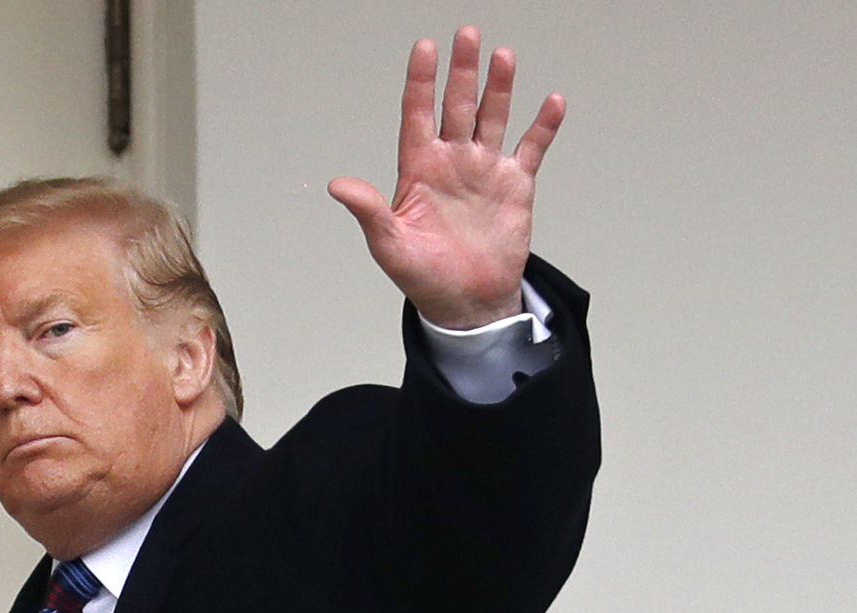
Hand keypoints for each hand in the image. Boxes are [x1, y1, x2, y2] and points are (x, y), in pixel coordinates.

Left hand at [327, 27, 564, 329]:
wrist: (466, 302)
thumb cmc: (422, 277)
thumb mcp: (389, 245)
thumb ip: (368, 211)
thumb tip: (337, 185)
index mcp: (418, 171)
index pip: (417, 116)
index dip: (420, 83)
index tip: (424, 48)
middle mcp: (451, 162)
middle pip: (456, 106)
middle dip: (461, 71)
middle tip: (467, 34)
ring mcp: (483, 170)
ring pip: (492, 117)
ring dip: (498, 88)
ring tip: (503, 56)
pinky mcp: (513, 185)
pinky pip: (531, 148)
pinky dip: (542, 126)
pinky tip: (551, 101)